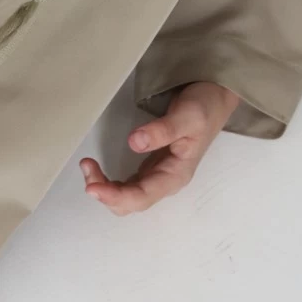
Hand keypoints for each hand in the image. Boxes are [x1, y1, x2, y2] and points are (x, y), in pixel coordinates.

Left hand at [79, 82, 240, 215]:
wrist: (215, 99)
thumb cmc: (204, 108)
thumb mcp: (187, 116)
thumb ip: (162, 130)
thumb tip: (134, 142)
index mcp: (176, 175)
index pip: (142, 196)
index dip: (116, 196)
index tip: (93, 187)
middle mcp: (166, 181)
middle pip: (131, 202)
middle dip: (106, 193)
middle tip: (86, 168)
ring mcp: (158, 175)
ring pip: (127, 196)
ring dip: (105, 188)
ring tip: (87, 167)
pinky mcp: (151, 167)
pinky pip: (127, 184)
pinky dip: (109, 181)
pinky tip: (98, 169)